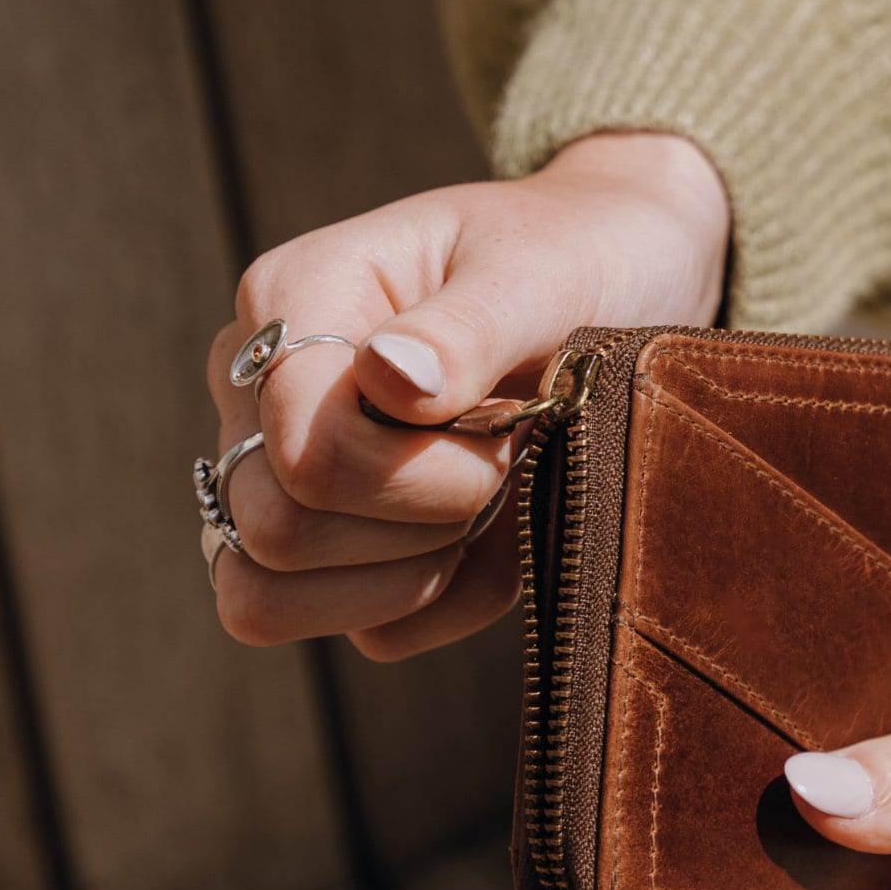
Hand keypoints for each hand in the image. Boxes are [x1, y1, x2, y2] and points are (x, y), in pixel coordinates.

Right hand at [204, 130, 728, 658]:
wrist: (628, 275)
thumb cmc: (576, 256)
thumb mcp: (541, 272)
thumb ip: (467, 326)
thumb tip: (387, 378)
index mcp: (292, 301)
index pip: (303, 448)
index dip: (415, 468)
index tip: (508, 419)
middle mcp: (261, 394)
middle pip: (275, 531)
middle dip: (420, 516)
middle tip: (506, 457)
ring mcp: (287, 478)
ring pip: (270, 600)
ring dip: (417, 572)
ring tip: (494, 493)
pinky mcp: (343, 552)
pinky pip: (370, 633)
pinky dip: (452, 600)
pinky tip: (502, 530)